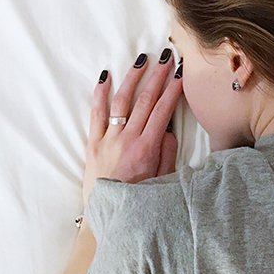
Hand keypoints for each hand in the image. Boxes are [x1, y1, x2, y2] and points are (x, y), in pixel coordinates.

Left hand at [82, 50, 182, 205]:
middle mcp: (127, 139)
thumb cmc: (138, 201)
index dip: (173, 89)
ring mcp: (108, 139)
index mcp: (147, 148)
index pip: (163, 110)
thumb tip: (170, 129)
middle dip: (157, 76)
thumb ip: (167, 153)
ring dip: (133, 78)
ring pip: (122, 101)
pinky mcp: (93, 143)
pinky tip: (106, 77)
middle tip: (166, 58)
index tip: (180, 73)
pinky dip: (100, 93)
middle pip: (145, 100)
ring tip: (141, 60)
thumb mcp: (162, 180)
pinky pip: (96, 114)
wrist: (108, 215)